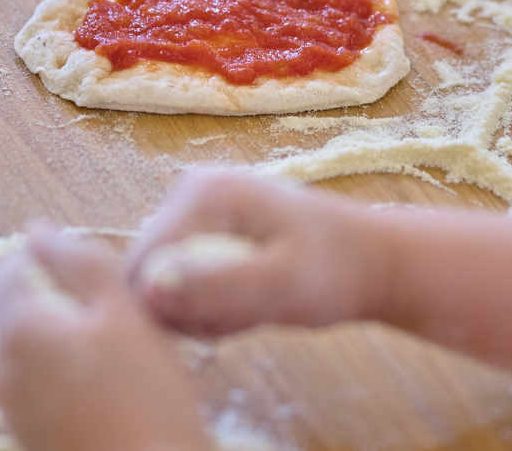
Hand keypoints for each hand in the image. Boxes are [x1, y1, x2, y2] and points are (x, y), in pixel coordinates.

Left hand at [0, 226, 210, 450]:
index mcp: (19, 329)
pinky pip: (39, 377)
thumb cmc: (144, 389)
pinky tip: (108, 379)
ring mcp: (10, 404)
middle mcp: (1, 367)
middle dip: (63, 297)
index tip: (97, 273)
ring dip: (67, 331)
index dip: (55, 259)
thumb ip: (80, 261)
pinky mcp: (27, 429)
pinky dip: (65, 365)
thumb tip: (38, 228)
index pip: (14, 268)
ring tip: (118, 345)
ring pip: (33, 342)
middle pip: (23, 306)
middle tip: (117, 310)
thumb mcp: (122, 309)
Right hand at [128, 170, 380, 335]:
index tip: (222, 322)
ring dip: (204, 308)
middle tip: (243, 314)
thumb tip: (146, 290)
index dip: (173, 308)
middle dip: (191, 307)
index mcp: (203, 193)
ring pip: (166, 281)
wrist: (368, 261)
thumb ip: (216, 286)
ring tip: (251, 306)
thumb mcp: (280, 285)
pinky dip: (212, 300)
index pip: (143, 264)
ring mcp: (198, 206)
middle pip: (151, 272)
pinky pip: (184, 277)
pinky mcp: (206, 224)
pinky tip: (247, 299)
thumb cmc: (334, 270)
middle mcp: (191, 189)